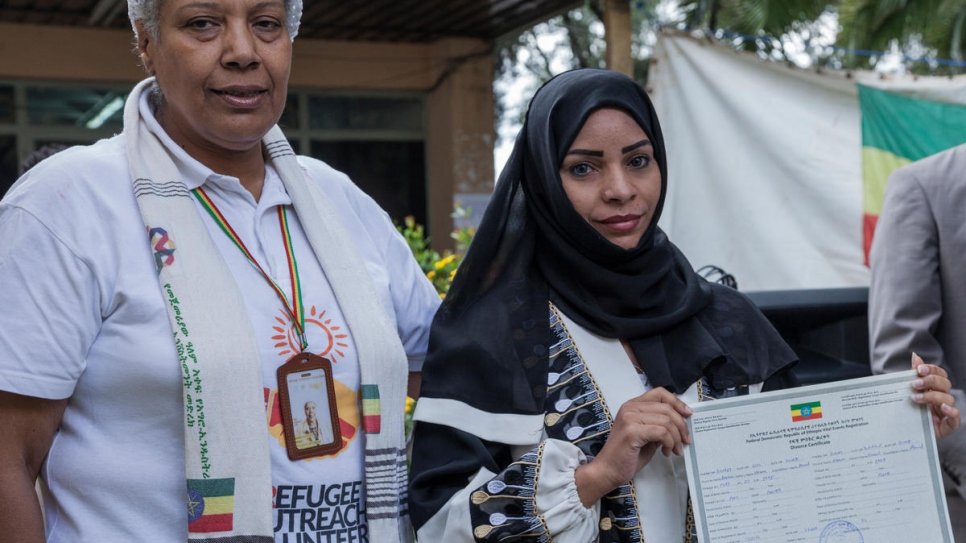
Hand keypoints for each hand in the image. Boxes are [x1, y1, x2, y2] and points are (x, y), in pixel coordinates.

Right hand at [575, 387, 691, 505]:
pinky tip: (666, 452)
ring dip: (676, 438)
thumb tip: (681, 421)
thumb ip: (659, 425)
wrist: (608, 470)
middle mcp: (630, 408)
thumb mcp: (647, 436)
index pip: (660, 393)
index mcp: (632, 405)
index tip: (688, 415)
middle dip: (681, 426)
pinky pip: (661, 432)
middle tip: (685, 441)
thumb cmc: (627, 456)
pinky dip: (669, 443)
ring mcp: (630, 418)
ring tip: (675, 450)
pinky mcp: (632, 431)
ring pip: (666, 421)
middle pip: (667, 408)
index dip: (677, 402)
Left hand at [910, 353, 960, 438]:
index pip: (940, 374)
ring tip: (916, 398)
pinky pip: (955, 419)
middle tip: (914, 385)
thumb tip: (915, 355)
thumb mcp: (907, 392)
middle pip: (945, 384)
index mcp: (934, 389)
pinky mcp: (946, 426)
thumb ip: (912, 375)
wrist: (902, 433)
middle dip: (931, 381)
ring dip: (933, 396)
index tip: (919, 369)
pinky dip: (951, 412)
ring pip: (948, 399)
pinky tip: (942, 408)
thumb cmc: (907, 410)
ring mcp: (945, 412)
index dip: (932, 370)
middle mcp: (941, 398)